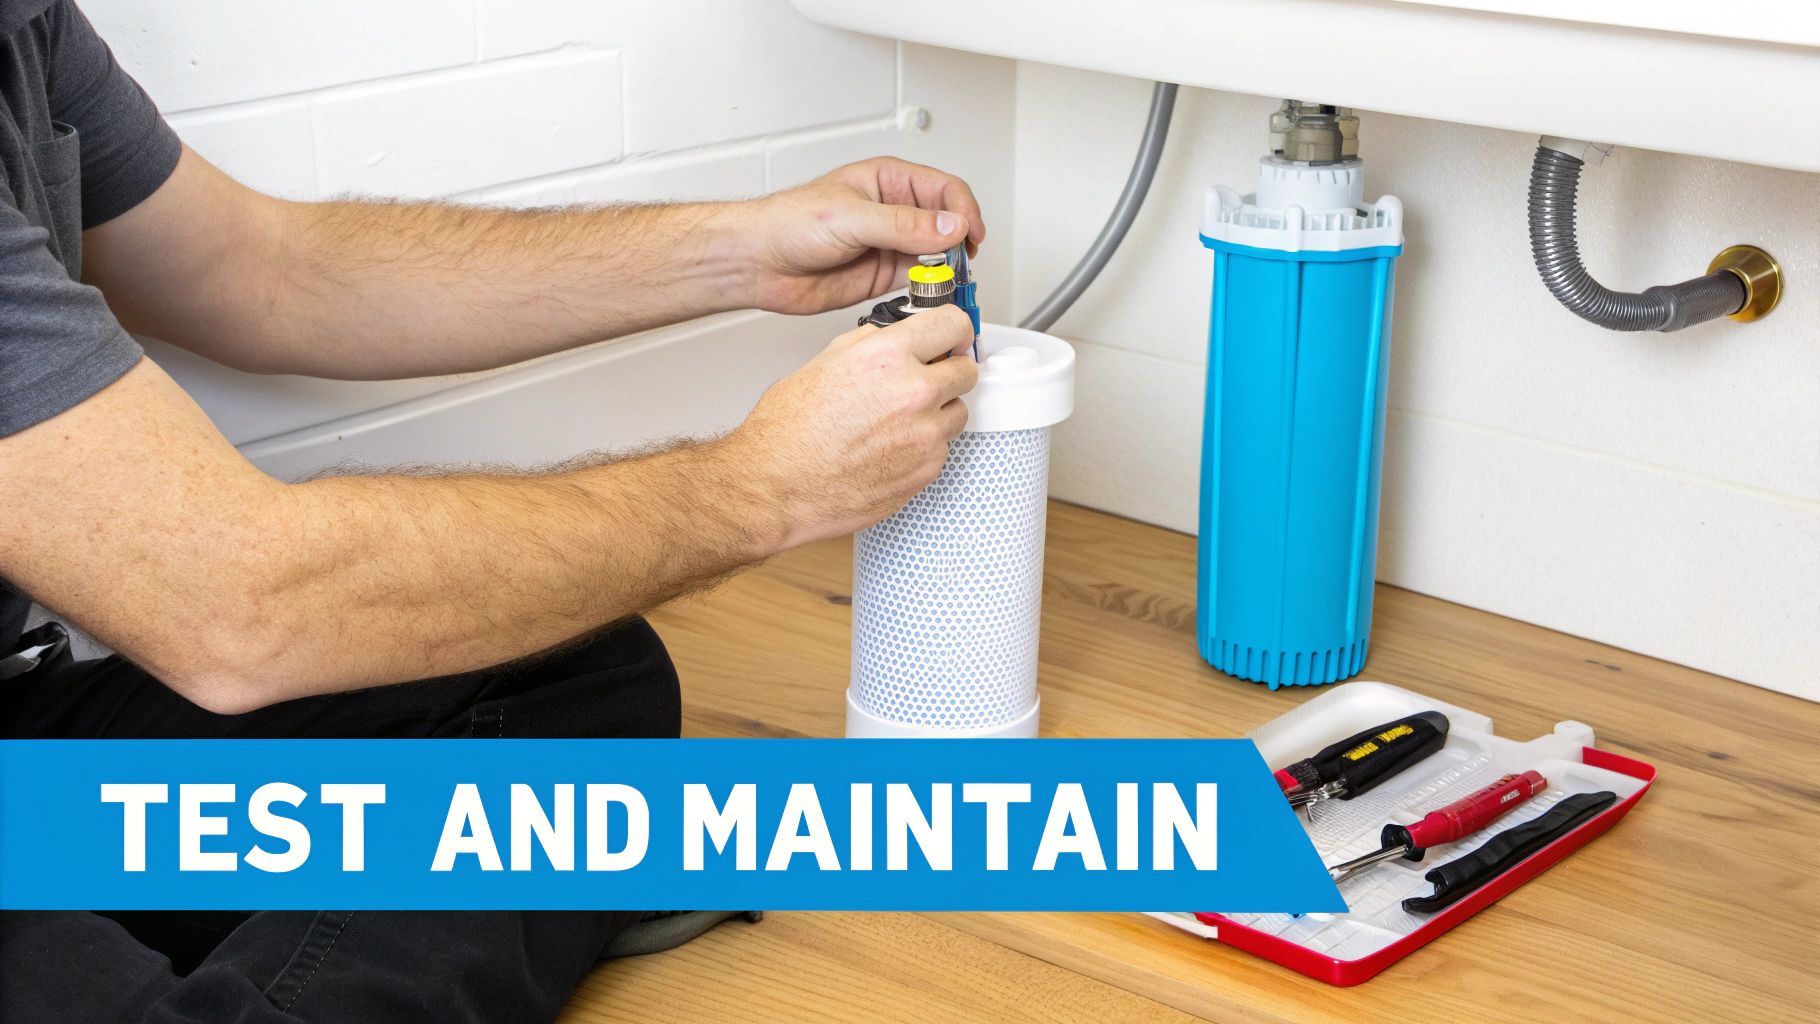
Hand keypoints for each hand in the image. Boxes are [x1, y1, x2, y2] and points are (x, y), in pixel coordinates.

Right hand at [727, 305, 977, 549]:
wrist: (776, 486)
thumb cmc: (788, 432)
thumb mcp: (824, 362)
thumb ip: (872, 344)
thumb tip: (897, 335)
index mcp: (888, 357)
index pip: (954, 324)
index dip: (954, 329)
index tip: (954, 336)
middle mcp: (913, 393)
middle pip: (966, 370)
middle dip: (948, 371)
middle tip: (927, 379)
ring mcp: (924, 436)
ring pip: (957, 412)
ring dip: (937, 412)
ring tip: (896, 421)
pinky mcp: (925, 471)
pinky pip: (942, 449)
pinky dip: (923, 447)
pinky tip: (889, 448)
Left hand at [733, 157, 985, 315]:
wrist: (759, 262)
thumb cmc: (788, 223)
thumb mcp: (850, 216)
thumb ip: (902, 224)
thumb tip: (947, 226)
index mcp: (888, 181)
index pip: (944, 189)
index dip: (963, 211)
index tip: (968, 235)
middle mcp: (894, 211)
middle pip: (947, 223)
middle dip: (959, 242)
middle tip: (959, 262)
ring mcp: (890, 244)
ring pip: (937, 254)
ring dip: (947, 268)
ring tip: (945, 280)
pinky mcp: (884, 274)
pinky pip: (921, 281)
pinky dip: (932, 289)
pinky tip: (929, 293)